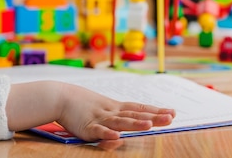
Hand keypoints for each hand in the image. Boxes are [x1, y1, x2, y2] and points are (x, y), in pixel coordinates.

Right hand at [6, 81, 174, 141]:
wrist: (59, 96)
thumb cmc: (79, 104)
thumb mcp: (100, 109)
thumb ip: (113, 119)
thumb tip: (123, 130)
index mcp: (115, 107)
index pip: (139, 108)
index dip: (155, 110)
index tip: (172, 112)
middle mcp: (110, 111)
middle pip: (135, 114)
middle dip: (153, 116)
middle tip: (171, 117)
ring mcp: (99, 118)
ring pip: (120, 121)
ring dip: (135, 123)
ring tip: (149, 125)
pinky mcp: (87, 126)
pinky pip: (99, 131)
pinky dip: (107, 133)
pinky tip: (116, 136)